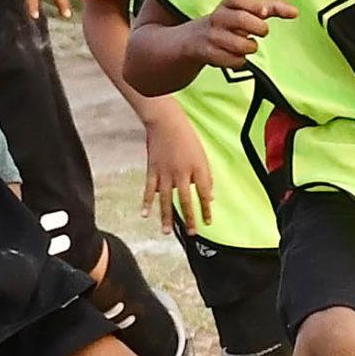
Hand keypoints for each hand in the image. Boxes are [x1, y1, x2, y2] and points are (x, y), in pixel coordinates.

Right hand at [141, 105, 214, 232]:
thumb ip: (205, 176)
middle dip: (189, 218)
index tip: (208, 223)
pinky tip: (145, 215)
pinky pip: (149, 190)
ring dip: (166, 217)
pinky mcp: (152, 170)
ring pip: (166, 200)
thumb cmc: (186, 136)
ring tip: (166, 232)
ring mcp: (165, 173)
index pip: (203, 194)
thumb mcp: (202, 155)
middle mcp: (181, 174)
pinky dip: (146, 203)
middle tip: (191, 233)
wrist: (166, 122)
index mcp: (197, 169)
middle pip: (185, 201)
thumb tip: (209, 196)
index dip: (206, 209)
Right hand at [188, 0, 296, 69]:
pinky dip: (239, 61)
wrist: (193, 40)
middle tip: (261, 31)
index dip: (253, 5)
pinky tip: (233, 55)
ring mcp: (213, 36)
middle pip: (241, 20)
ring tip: (245, 44)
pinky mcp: (209, 53)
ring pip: (240, 44)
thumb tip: (294, 11)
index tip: (264, 12)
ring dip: (249, 47)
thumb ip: (271, 7)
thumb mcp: (245, 10)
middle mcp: (218, 17)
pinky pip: (234, 60)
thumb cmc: (228, 22)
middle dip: (258, 28)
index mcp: (228, 4)